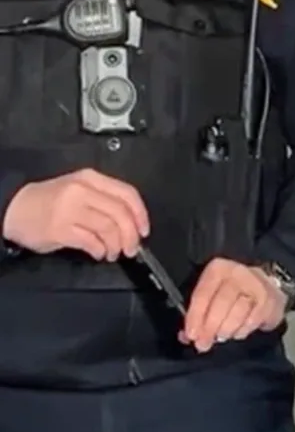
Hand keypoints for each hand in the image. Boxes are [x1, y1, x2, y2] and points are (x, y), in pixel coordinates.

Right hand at [1, 169, 148, 259]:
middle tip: (133, 248)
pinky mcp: (59, 229)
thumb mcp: (78, 189)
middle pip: (120, 214)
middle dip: (131, 235)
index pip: (127, 193)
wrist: (14, 208)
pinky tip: (99, 253)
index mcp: (90, 179)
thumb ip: (104, 199)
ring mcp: (69, 210)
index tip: (144, 230)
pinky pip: (90, 242)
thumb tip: (131, 222)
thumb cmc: (49, 201)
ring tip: (113, 252)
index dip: (141, 214)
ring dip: (116, 245)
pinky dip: (100, 250)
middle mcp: (82, 191)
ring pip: (108, 228)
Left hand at [180, 259, 287, 352]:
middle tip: (204, 344)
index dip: (195, 316)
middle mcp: (239, 273)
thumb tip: (186, 336)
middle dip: (210, 327)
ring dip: (226, 329)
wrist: (265, 286)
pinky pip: (255, 319)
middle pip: (222, 302)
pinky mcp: (272, 299)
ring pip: (239, 311)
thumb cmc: (230, 294)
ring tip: (221, 336)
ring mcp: (258, 285)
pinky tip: (237, 333)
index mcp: (218, 269)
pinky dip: (243, 330)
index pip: (203, 294)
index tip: (192, 335)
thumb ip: (196, 315)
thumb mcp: (210, 297)